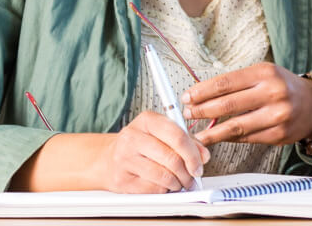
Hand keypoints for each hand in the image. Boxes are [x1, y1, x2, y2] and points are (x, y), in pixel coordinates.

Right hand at [92, 111, 209, 192]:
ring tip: (179, 182)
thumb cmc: (141, 145)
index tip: (200, 164)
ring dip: (178, 183)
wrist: (109, 158)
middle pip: (172, 158)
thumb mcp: (162, 134)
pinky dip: (164, 190)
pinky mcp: (121, 179)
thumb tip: (203, 156)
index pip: (177, 136)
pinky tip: (164, 185)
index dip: (193, 154)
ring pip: (164, 176)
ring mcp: (124, 159)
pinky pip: (153, 189)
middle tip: (192, 177)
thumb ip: (186, 141)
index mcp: (147, 120)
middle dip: (188, 172)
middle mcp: (132, 137)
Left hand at [182, 62, 311, 144]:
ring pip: (235, 127)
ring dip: (211, 132)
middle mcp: (273, 92)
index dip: (202, 91)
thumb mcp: (264, 74)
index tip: (187, 97)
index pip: (225, 82)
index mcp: (265, 73)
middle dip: (202, 110)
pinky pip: (247, 138)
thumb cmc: (283, 87)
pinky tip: (218, 138)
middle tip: (188, 114)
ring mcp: (277, 115)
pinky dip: (229, 139)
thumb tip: (203, 96)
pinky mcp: (279, 135)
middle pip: (227, 104)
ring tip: (196, 135)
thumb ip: (237, 84)